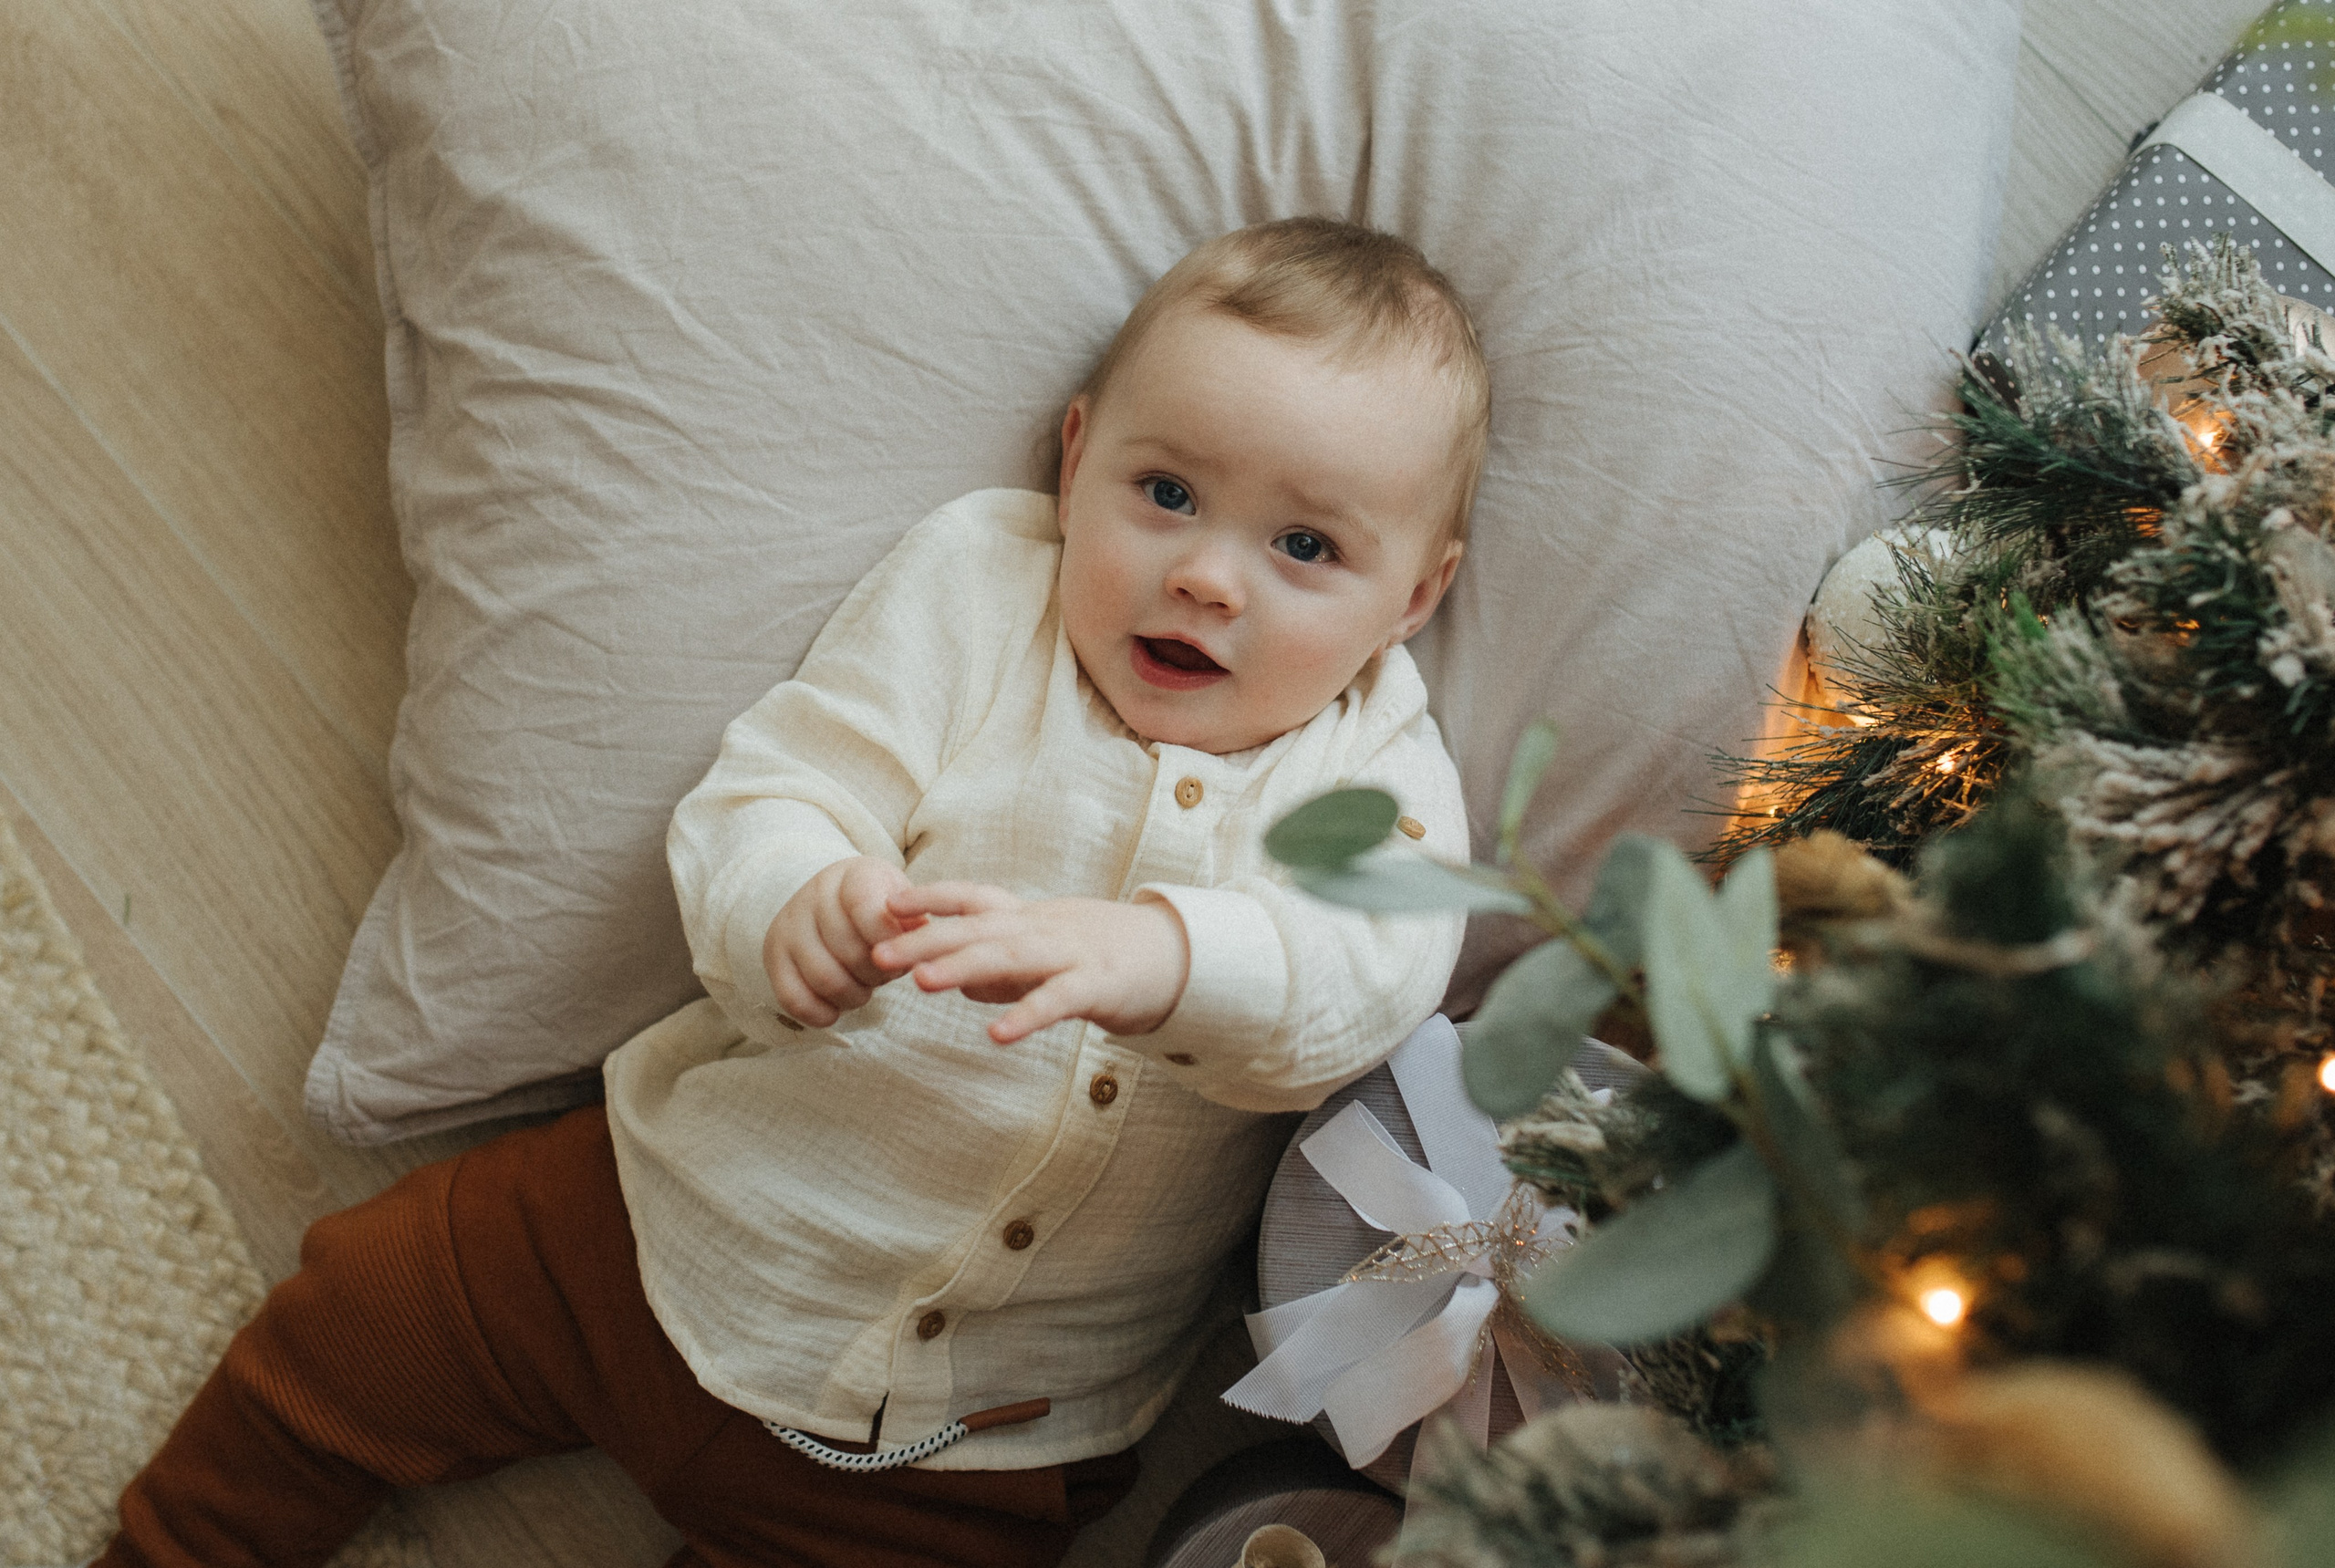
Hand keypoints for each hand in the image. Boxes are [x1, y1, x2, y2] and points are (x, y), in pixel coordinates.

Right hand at [761, 857, 916, 1027]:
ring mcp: (789, 925)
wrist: (831, 900)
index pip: (868, 910)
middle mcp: (815, 895)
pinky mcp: (773, 955)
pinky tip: (836, 1008)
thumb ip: (913, 923)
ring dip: (854, 995)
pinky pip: (793, 998)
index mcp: (854, 875)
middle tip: (885, 974)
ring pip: (825, 979)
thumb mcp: (902, 902)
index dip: (889, 942)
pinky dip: (821, 1014)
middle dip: (878, 974)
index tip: (902, 953)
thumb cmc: (878, 907)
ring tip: (864, 988)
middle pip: (851, 952)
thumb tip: (918, 947)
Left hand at [871, 884, 1191, 1044]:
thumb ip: (999, 966)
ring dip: (962, 966)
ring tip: (922, 981)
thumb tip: (957, 979)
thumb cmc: (1100, 954)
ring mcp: (1069, 954)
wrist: (1174, 954)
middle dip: (925, 939)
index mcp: (1027, 918)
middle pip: (977, 928)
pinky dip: (1027, 1014)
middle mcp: (1042, 928)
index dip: (930, 899)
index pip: (971, 899)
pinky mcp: (1098, 985)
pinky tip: (998, 1034)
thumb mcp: (1043, 952)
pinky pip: (1057, 1000)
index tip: (885, 905)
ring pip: (1009, 956)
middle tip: (877, 954)